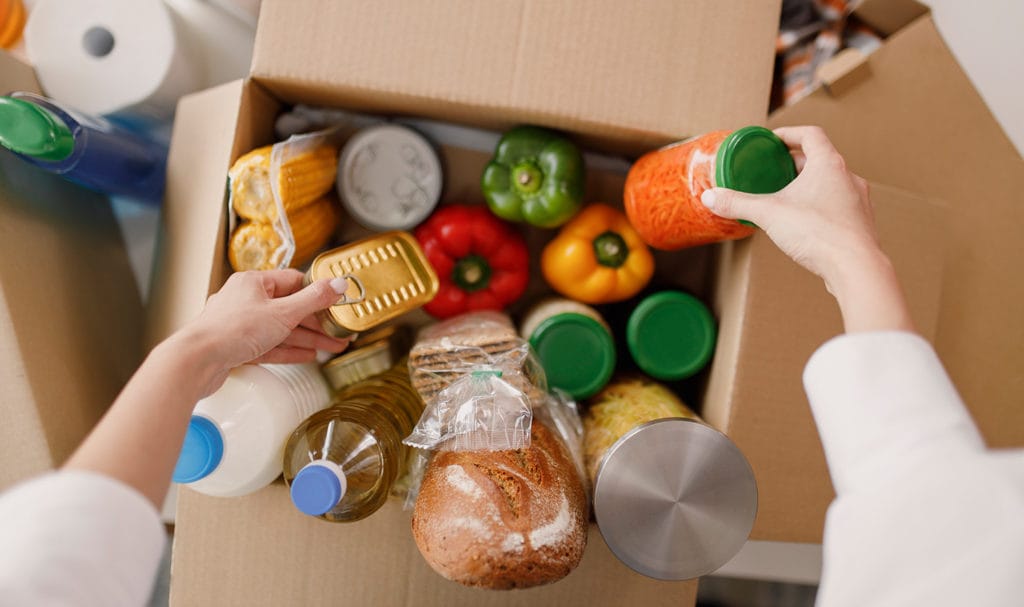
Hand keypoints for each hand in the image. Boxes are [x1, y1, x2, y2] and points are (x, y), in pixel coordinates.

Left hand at [175, 270, 350, 394]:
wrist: (197, 361)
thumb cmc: (232, 330)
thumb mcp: (283, 313)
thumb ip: (313, 300)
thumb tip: (337, 284)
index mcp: (254, 283)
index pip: (294, 282)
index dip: (318, 293)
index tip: (336, 302)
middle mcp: (246, 300)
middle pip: (290, 308)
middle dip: (317, 322)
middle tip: (339, 331)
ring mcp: (241, 324)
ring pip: (282, 329)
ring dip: (308, 338)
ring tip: (331, 347)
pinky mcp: (237, 346)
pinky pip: (270, 346)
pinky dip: (289, 350)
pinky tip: (307, 355)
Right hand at [700, 126, 878, 286]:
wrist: (856, 267)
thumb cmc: (818, 233)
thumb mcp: (769, 214)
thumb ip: (738, 204)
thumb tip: (710, 198)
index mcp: (828, 164)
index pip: (810, 134)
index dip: (789, 134)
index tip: (772, 141)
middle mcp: (848, 177)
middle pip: (820, 159)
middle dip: (795, 163)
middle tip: (773, 171)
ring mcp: (858, 201)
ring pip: (831, 183)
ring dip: (810, 185)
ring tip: (788, 197)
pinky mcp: (860, 223)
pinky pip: (838, 205)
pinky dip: (821, 206)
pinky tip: (805, 223)